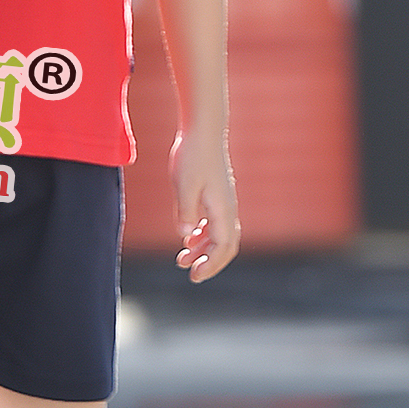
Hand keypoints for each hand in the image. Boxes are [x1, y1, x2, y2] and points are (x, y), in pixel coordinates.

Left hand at [170, 127, 238, 282]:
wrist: (202, 131)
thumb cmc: (193, 156)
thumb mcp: (184, 185)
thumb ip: (185, 211)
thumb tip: (185, 235)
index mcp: (222, 209)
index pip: (223, 246)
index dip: (211, 265)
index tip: (194, 276)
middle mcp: (227, 208)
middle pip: (225, 245)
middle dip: (210, 263)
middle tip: (191, 275)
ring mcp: (222, 201)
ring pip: (218, 234)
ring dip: (203, 250)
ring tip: (180, 260)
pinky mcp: (215, 194)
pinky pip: (213, 222)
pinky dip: (202, 235)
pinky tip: (187, 238)